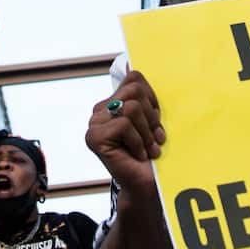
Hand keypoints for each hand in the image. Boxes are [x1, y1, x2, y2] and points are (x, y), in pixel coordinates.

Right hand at [85, 70, 165, 195]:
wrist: (148, 186)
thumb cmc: (152, 152)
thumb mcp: (151, 117)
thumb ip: (140, 93)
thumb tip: (128, 63)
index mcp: (113, 102)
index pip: (135, 79)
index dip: (153, 99)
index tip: (156, 121)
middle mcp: (100, 110)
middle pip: (134, 90)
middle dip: (151, 116)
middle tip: (153, 137)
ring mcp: (94, 124)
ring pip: (131, 107)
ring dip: (147, 131)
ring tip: (148, 148)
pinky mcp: (93, 137)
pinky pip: (124, 124)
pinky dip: (138, 141)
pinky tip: (137, 155)